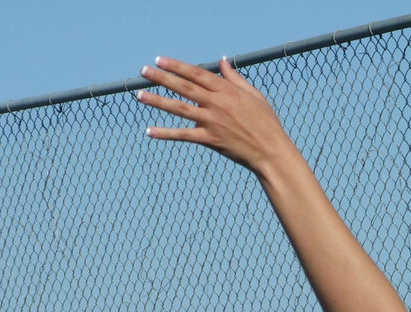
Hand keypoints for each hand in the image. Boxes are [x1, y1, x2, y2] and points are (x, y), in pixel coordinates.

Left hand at [136, 56, 288, 171]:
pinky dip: (166, 133)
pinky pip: (184, 135)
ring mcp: (212, 122)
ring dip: (158, 101)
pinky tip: (149, 131)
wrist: (271, 151)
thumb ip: (235, 78)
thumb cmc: (267, 123)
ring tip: (139, 95)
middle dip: (162, 78)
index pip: (197, 74)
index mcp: (227, 91)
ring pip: (180, 108)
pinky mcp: (210, 140)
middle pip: (184, 87)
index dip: (177, 66)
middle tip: (143, 71)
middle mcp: (217, 104)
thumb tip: (222, 62)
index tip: (160, 60)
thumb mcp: (254, 95)